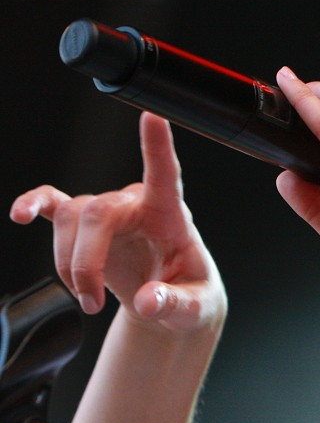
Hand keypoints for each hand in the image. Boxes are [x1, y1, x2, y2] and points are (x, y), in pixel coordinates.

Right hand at [9, 112, 225, 331]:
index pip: (166, 175)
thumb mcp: (195, 306)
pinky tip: (21, 214)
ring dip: (68, 263)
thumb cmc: (190, 294)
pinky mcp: (86, 226)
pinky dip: (34, 204)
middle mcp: (138, 205)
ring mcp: (110, 212)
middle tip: (91, 301)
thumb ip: (175, 303)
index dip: (158, 147)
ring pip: (70, 217)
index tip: (152, 116)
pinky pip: (54, 203)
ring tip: (86, 298)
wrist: (172, 306)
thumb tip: (148, 299)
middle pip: (97, 212)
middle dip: (85, 261)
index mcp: (172, 216)